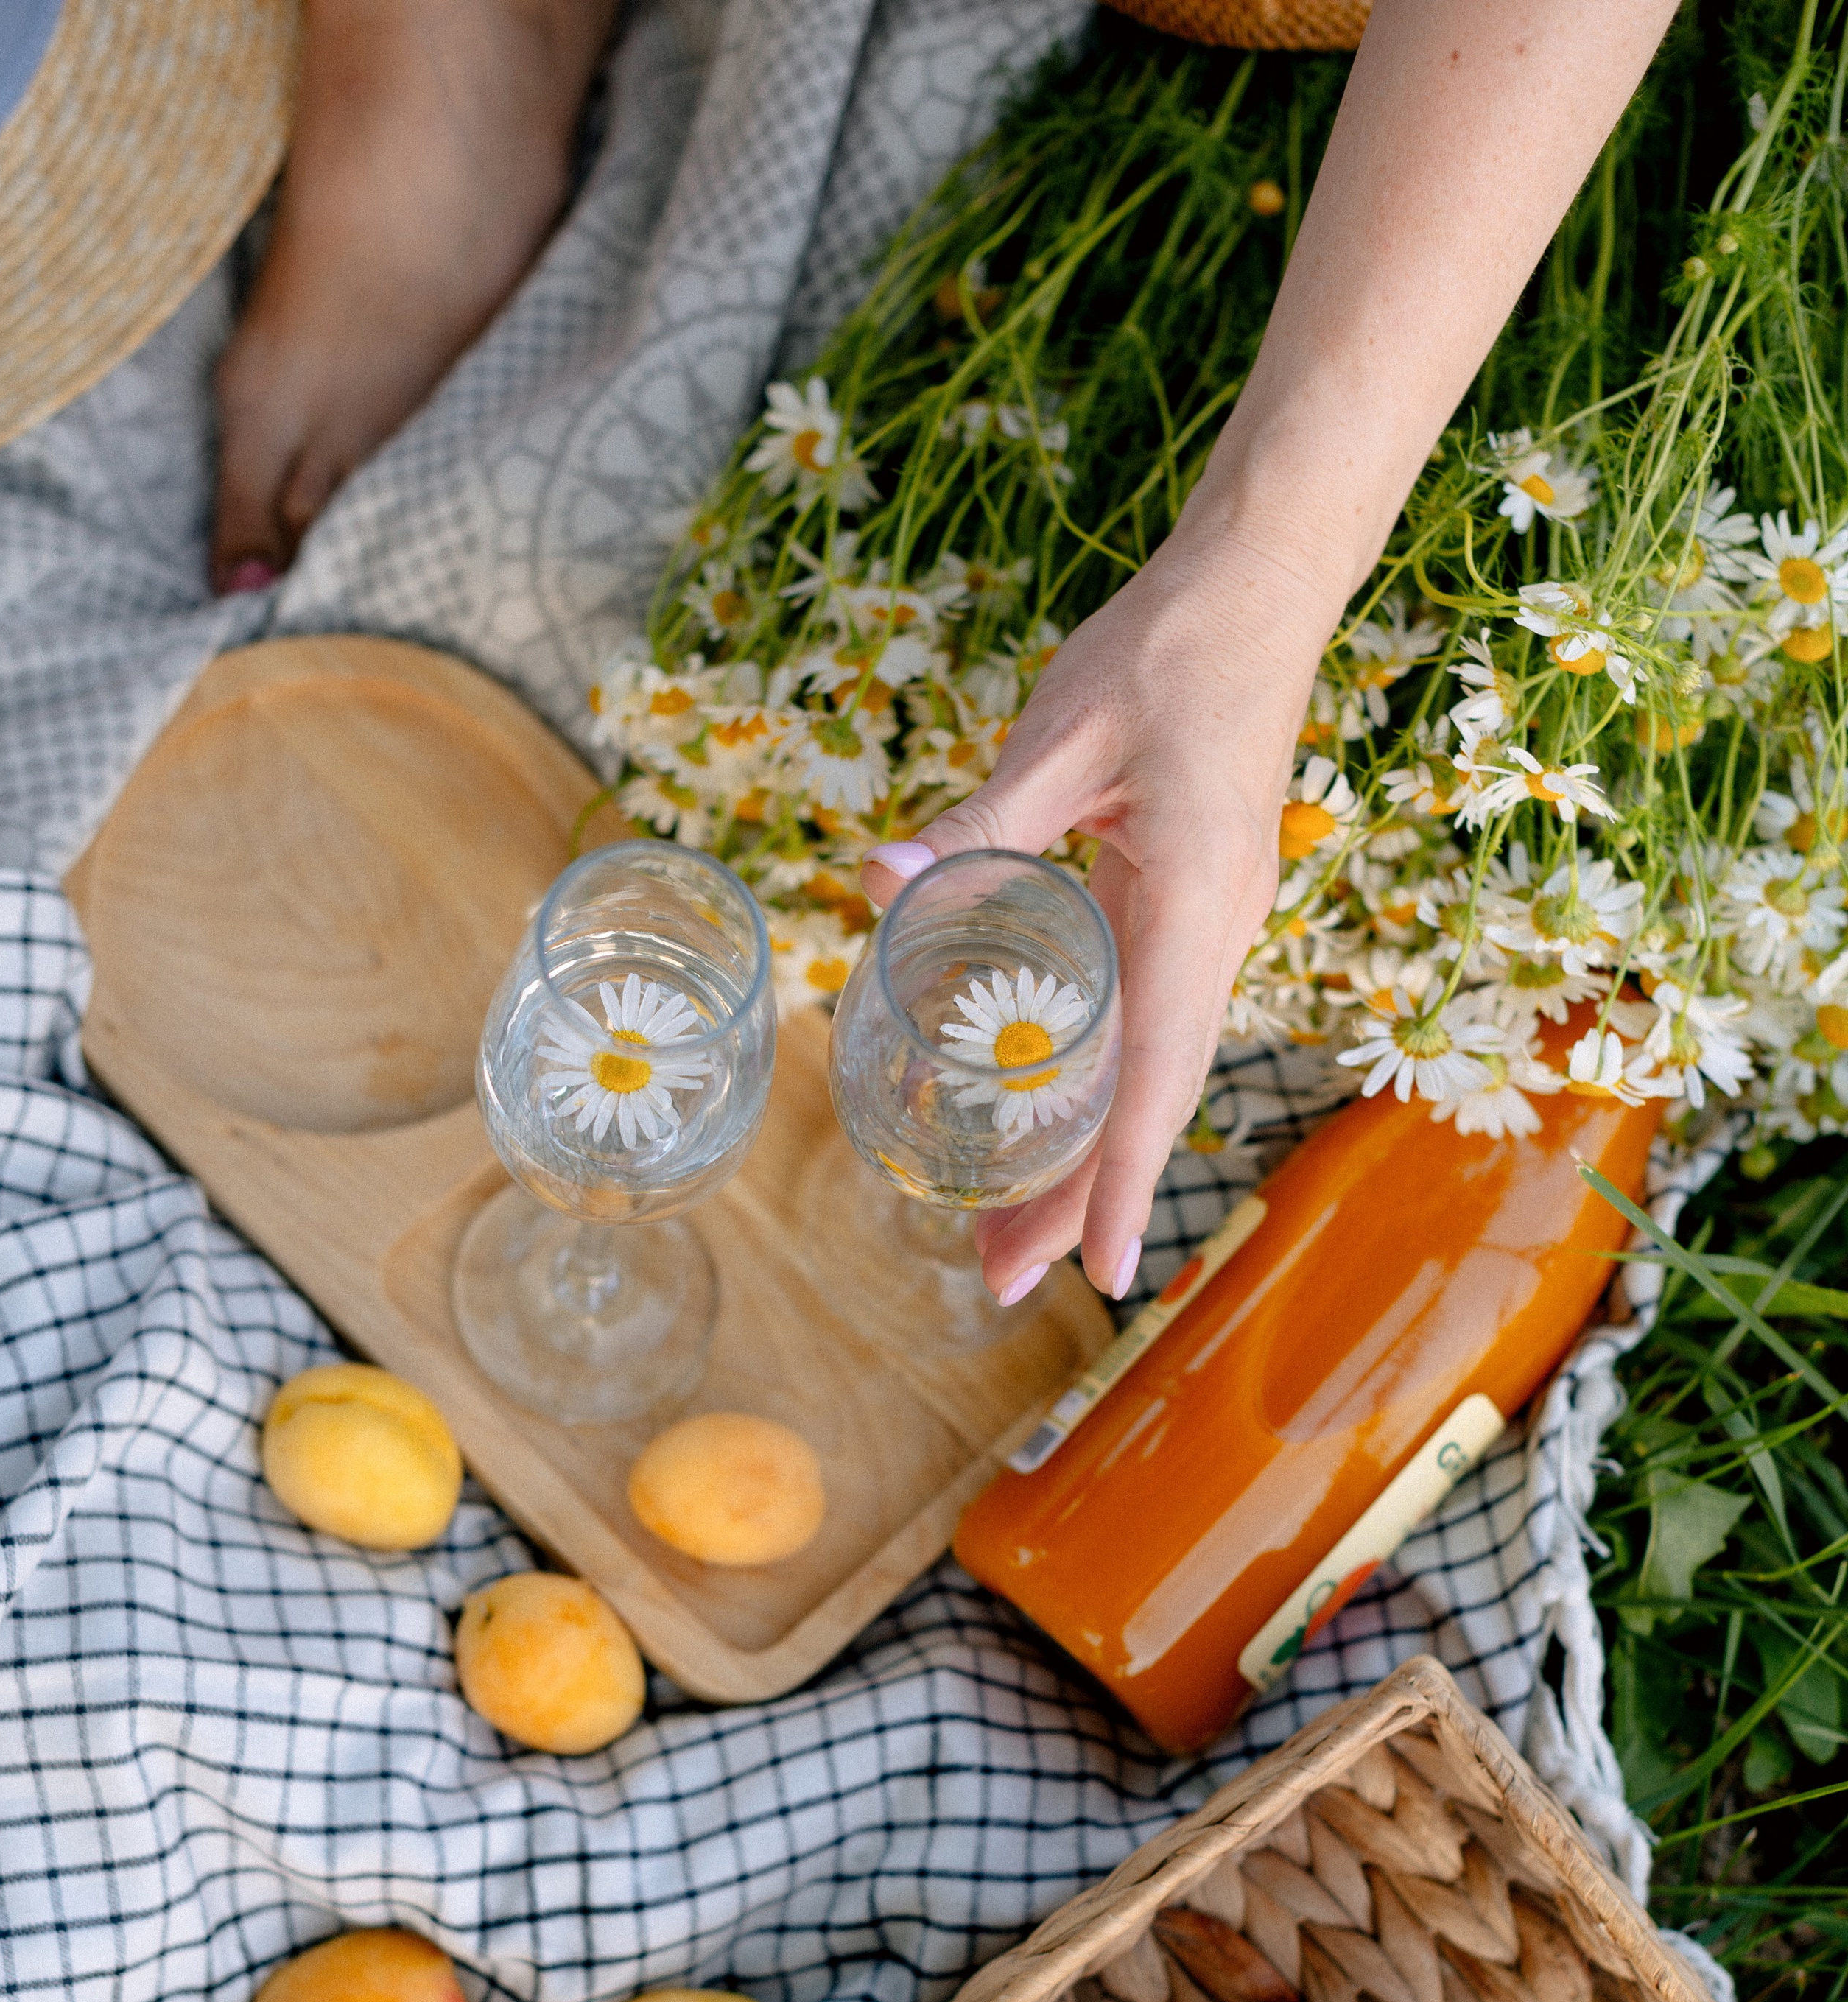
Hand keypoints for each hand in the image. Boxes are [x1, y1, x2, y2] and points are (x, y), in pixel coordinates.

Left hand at [860, 0, 1679, 1309]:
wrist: (1254, 590)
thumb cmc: (1160, 655)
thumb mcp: (1058, 732)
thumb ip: (977, 819)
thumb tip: (877, 880)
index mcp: (1188, 906)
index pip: (1151, 1075)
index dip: (1118, 1182)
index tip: (1096, 1275)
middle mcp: (1210, 936)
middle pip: (1144, 1099)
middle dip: (1076, 1197)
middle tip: (997, 1281)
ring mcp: (1207, 927)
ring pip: (1145, 1071)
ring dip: (1082, 1154)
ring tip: (1009, 1233)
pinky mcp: (1189, 907)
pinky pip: (1144, 1025)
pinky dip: (1096, 1089)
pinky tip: (1045, 1119)